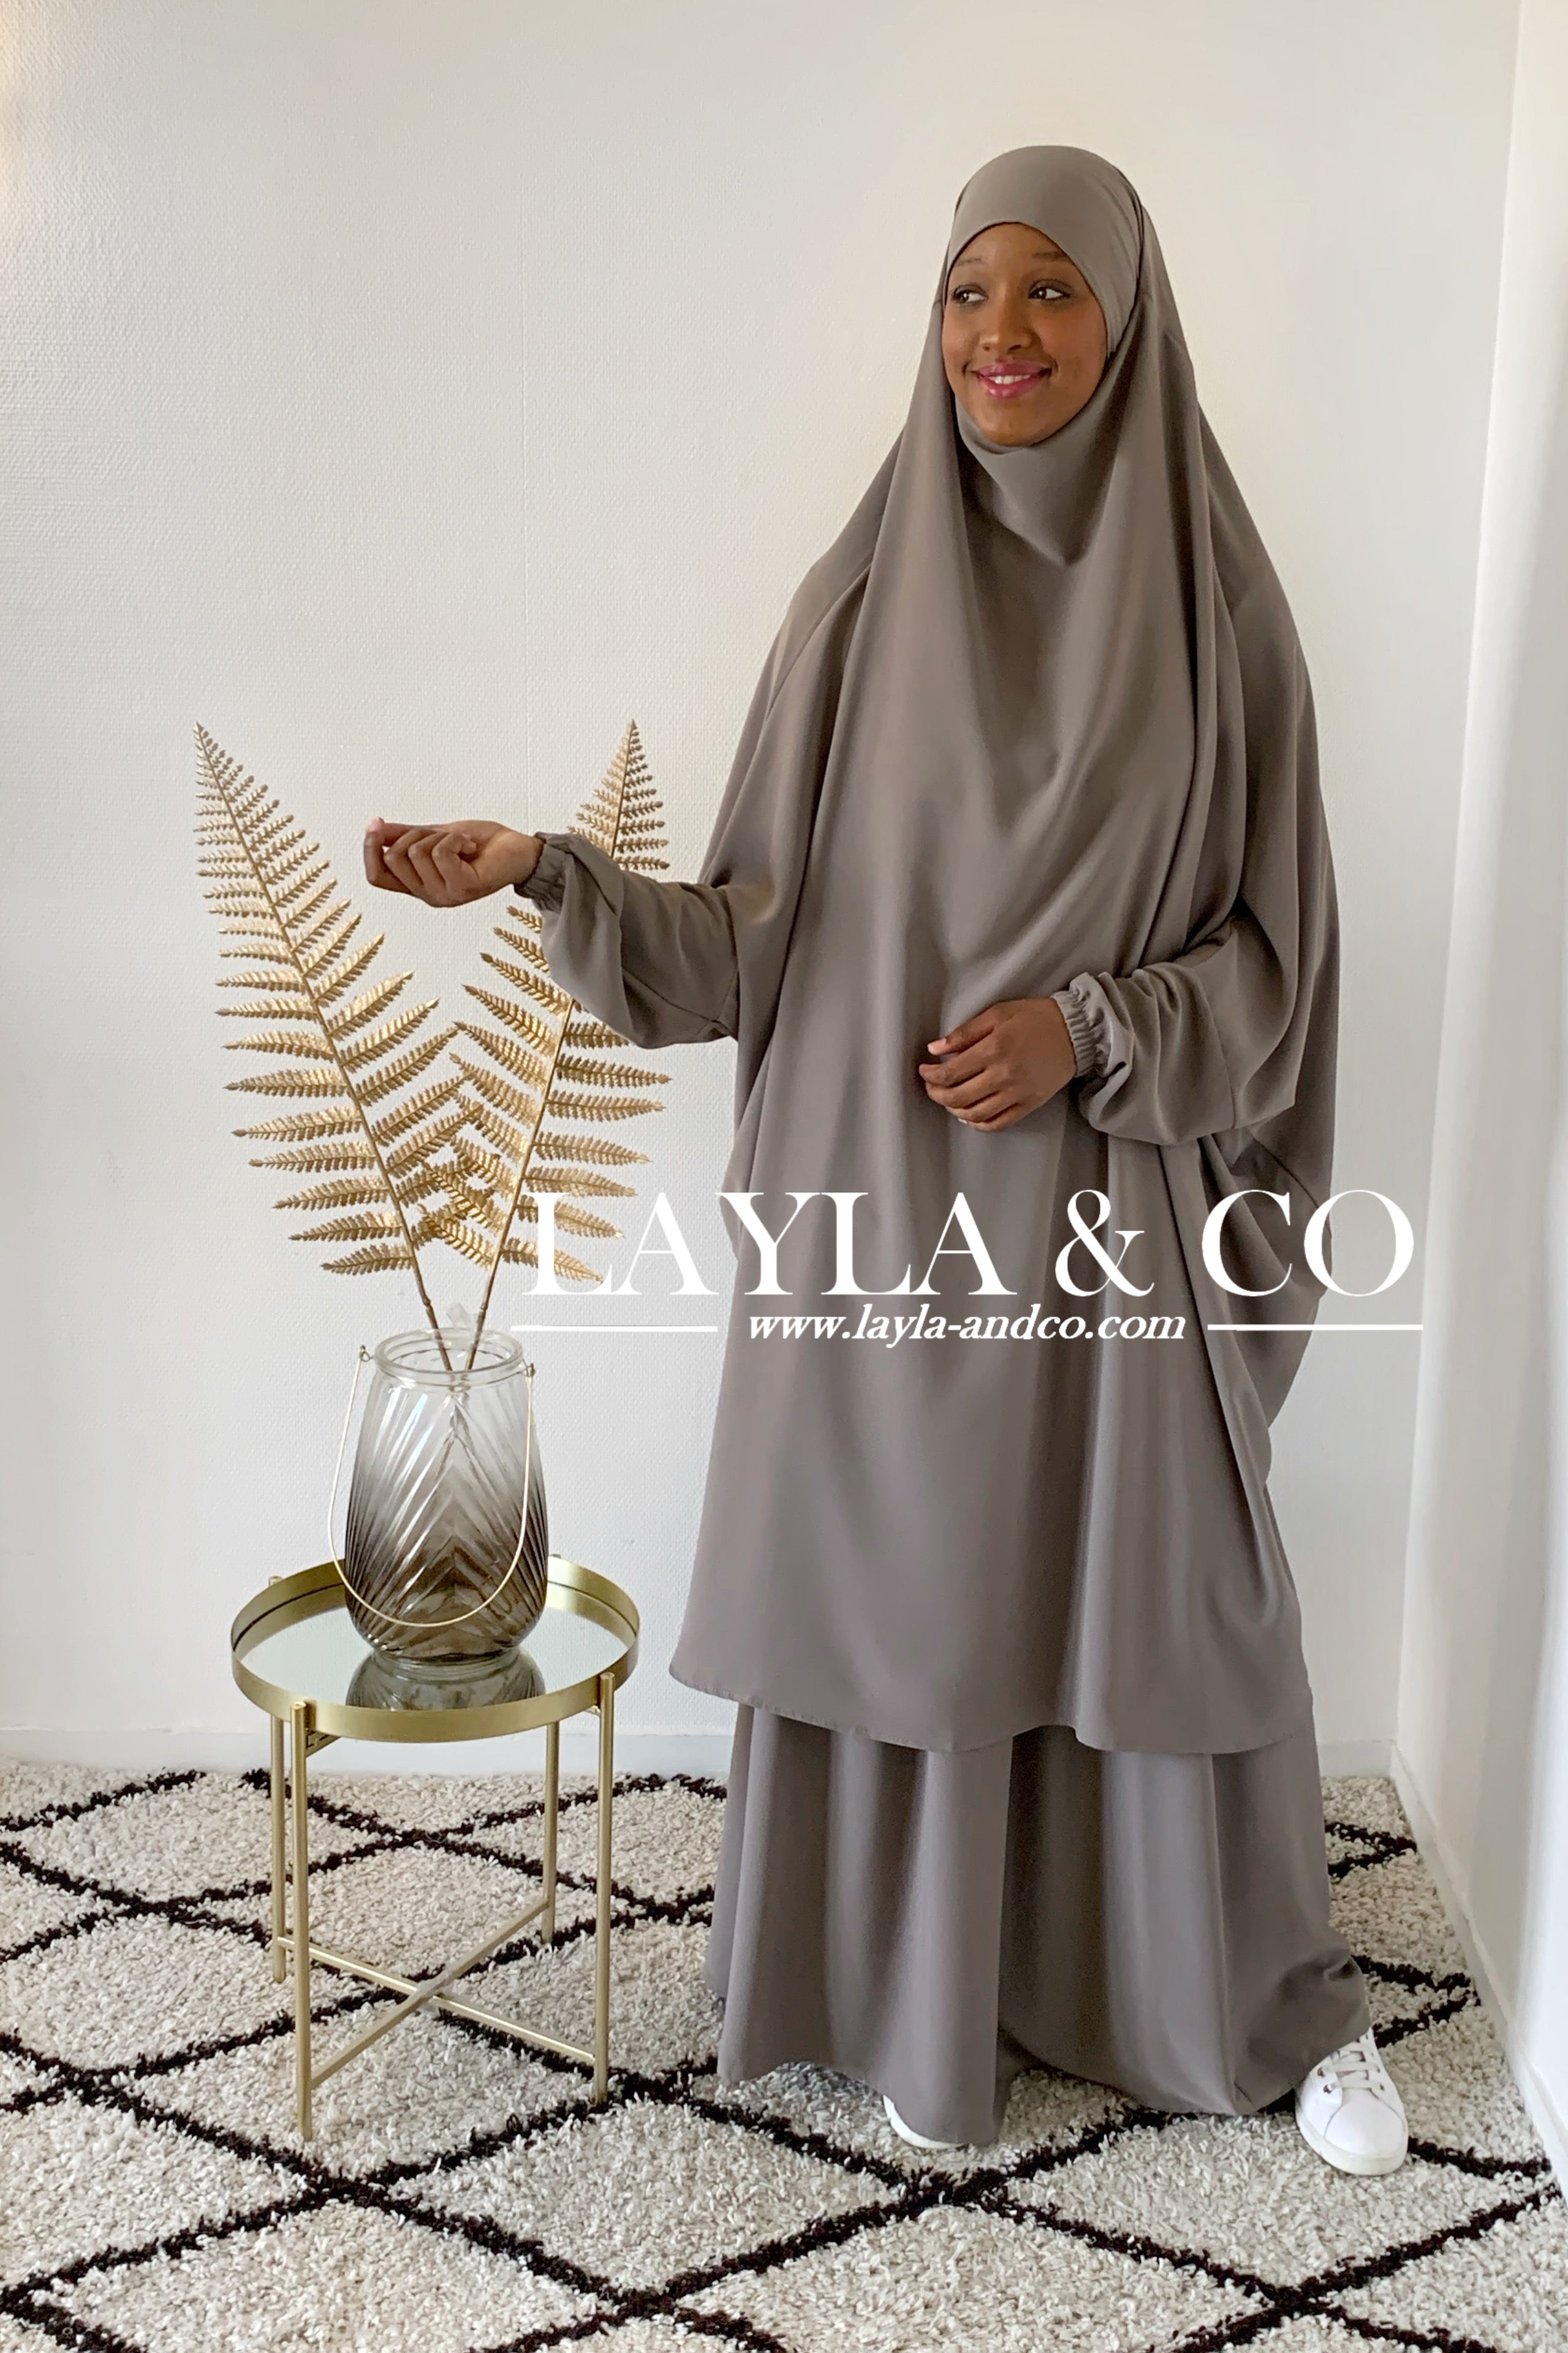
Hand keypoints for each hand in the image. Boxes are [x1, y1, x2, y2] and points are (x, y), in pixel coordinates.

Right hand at [362, 819, 541, 906]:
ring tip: (462, 843)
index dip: (370, 850)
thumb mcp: (435, 835)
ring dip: (441, 835)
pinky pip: (441, 851)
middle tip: (442, 835)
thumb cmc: (482, 845)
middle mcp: (429, 896)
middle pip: (394, 859)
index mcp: (418, 885)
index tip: (376, 824)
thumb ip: (404, 836)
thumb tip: (375, 829)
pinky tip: (470, 846)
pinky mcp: (463, 887)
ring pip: (416, 851)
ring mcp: (445, 895)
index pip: (377, 877)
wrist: (519, 850)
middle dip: (414, 833)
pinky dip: (456, 838)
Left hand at [918, 997, 1076, 1131]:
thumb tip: (935, 1048)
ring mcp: (1017, 1094)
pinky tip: (969, 1115)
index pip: (950, 1073)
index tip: (924, 1070)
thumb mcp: (997, 1013)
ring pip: (975, 1114)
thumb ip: (964, 1033)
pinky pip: (998, 1123)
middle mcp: (1003, 1076)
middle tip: (932, 1086)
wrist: (1076, 1032)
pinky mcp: (1028, 1104)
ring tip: (948, 1099)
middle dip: (937, 1094)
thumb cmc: (1035, 1018)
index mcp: (993, 1050)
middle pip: (957, 1097)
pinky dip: (978, 1124)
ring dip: (954, 1109)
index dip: (930, 1075)